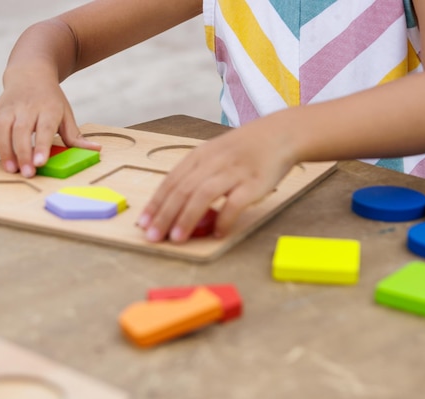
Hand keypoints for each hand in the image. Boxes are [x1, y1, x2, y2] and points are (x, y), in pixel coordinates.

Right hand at [0, 77, 100, 176]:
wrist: (31, 72)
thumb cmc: (52, 100)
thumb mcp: (66, 114)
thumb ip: (76, 136)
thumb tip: (97, 149)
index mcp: (48, 109)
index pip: (44, 128)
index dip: (41, 145)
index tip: (40, 162)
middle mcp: (26, 108)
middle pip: (22, 131)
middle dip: (23, 153)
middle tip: (27, 173)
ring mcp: (8, 110)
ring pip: (0, 129)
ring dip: (3, 150)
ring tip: (10, 170)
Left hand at [138, 122, 296, 242]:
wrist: (280, 135)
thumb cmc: (244, 150)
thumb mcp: (215, 155)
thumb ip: (197, 176)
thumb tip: (175, 207)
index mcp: (200, 155)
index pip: (171, 181)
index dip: (155, 203)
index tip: (143, 223)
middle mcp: (213, 161)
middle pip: (182, 189)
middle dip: (165, 215)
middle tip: (153, 236)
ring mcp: (234, 171)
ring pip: (203, 194)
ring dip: (187, 218)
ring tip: (177, 238)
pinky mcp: (254, 182)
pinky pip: (235, 202)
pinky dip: (224, 218)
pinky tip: (217, 233)